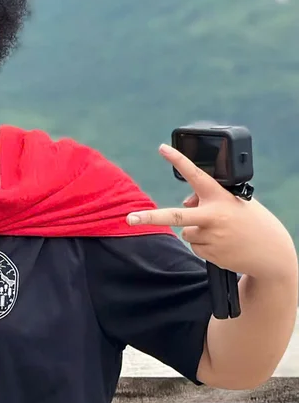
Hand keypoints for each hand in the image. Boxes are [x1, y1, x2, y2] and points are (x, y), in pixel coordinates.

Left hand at [127, 144, 296, 280]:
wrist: (273, 254)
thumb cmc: (251, 222)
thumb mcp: (234, 203)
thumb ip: (206, 199)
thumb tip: (184, 203)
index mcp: (221, 198)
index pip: (196, 175)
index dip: (178, 161)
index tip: (162, 148)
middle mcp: (214, 216)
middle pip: (176, 216)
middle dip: (150, 218)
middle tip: (129, 219)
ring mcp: (212, 237)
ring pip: (187, 232)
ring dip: (199, 232)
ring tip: (224, 233)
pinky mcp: (211, 254)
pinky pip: (195, 246)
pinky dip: (206, 245)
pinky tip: (224, 244)